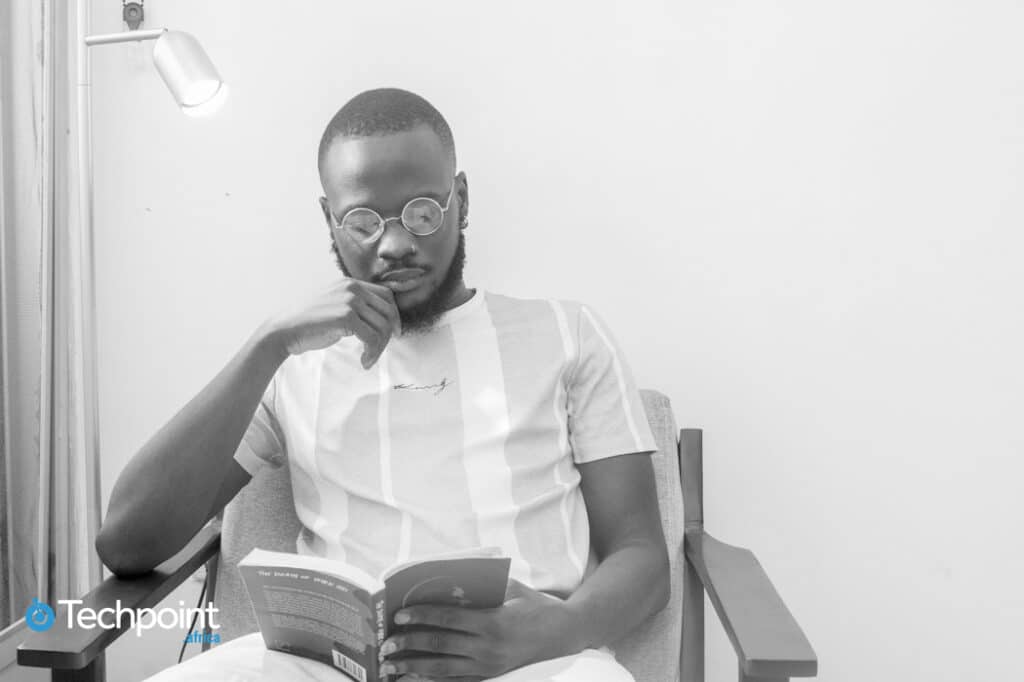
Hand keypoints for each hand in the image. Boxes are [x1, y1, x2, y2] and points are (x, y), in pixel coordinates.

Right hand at [264, 278, 399, 367]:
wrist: (283, 329)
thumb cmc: (308, 323)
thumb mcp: (335, 306)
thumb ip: (355, 307)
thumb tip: (381, 321)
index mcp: (350, 283)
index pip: (386, 295)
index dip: (394, 315)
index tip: (394, 332)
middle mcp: (352, 288)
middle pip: (388, 311)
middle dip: (388, 334)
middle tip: (379, 350)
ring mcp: (349, 301)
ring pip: (382, 327)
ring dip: (379, 348)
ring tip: (368, 359)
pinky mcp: (345, 317)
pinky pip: (372, 338)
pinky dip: (372, 353)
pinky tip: (364, 362)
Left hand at [379, 580, 576, 680]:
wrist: (563, 635)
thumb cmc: (536, 606)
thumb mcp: (512, 588)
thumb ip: (482, 584)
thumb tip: (447, 578)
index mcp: (492, 622)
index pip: (447, 619)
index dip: (420, 617)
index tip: (398, 616)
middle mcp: (487, 647)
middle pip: (438, 645)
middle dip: (408, 644)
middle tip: (386, 644)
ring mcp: (488, 666)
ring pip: (442, 670)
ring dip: (412, 667)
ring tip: (390, 667)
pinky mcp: (490, 677)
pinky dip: (431, 681)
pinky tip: (413, 678)